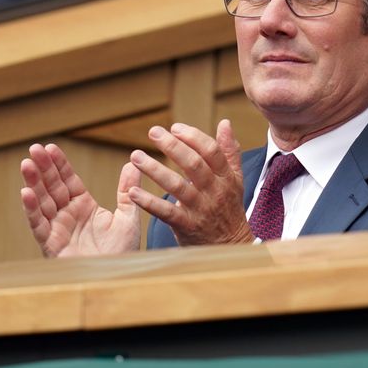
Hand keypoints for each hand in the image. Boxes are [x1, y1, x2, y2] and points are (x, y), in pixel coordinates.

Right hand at [20, 143, 141, 256]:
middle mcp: (67, 216)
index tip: (50, 147)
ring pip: (42, 202)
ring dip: (33, 183)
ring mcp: (58, 229)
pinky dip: (31, 210)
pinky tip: (25, 193)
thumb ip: (128, 190)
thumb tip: (132, 163)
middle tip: (34, 148)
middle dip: (42, 168)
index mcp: (84, 206)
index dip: (59, 165)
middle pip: (52, 188)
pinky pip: (39, 225)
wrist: (118, 278)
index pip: (68, 181)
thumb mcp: (128, 216)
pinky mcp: (51, 245)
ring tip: (26, 164)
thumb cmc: (122, 251)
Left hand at [126, 119, 249, 246]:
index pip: (212, 152)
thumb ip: (229, 151)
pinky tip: (132, 192)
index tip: (175, 127)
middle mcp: (214, 191)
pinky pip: (166, 213)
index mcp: (226, 177)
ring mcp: (200, 209)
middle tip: (153, 132)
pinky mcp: (187, 226)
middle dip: (172, 146)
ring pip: (177, 186)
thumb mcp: (235, 179)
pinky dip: (148, 202)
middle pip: (194, 165)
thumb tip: (225, 123)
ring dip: (155, 170)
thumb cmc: (229, 207)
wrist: (230, 245)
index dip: (193, 137)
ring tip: (135, 156)